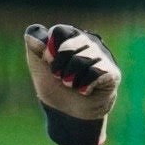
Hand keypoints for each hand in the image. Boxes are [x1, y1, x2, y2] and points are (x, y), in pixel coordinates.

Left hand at [24, 24, 120, 144]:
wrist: (67, 114)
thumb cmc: (54, 87)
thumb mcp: (38, 67)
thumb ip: (35, 47)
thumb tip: (32, 32)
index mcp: (72, 37)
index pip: (58, 31)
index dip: (49, 50)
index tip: (49, 63)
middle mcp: (90, 41)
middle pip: (69, 45)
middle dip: (58, 67)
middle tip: (61, 77)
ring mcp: (103, 56)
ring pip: (82, 59)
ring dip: (70, 79)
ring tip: (72, 85)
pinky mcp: (112, 72)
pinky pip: (95, 72)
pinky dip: (84, 86)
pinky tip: (85, 90)